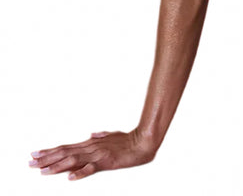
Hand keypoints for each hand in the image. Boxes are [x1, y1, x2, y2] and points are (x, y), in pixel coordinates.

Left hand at [28, 128, 155, 180]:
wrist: (143, 141)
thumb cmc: (129, 139)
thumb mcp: (112, 136)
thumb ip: (101, 136)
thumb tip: (92, 134)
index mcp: (91, 143)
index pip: (66, 147)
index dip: (50, 151)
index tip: (35, 154)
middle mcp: (91, 147)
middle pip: (64, 153)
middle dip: (46, 159)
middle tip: (30, 162)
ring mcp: (98, 154)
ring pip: (73, 161)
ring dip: (56, 166)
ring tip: (42, 171)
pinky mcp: (107, 162)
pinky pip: (91, 169)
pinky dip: (80, 173)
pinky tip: (70, 178)